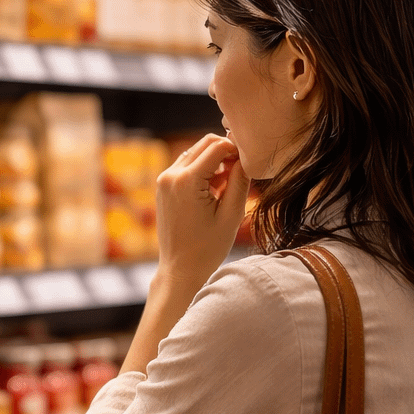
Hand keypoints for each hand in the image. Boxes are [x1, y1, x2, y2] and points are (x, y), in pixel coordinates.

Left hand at [153, 133, 249, 292]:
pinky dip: (202, 170)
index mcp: (187, 181)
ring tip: (227, 186)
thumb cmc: (207, 248)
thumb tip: (246, 157)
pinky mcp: (163, 186)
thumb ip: (240, 180)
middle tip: (241, 173)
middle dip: (226, 152)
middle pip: (204, 144)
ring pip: (195, 152)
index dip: (237, 149)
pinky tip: (214, 191)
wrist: (180, 269)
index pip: (217, 146)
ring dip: (214, 161)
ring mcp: (164, 180)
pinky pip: (186, 166)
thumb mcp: (231, 214)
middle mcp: (170, 175)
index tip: (249, 163)